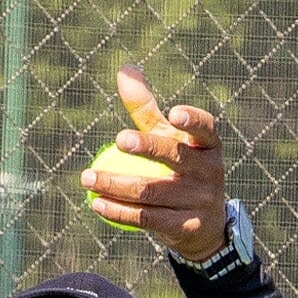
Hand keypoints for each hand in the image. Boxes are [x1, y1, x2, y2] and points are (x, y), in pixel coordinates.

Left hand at [82, 66, 228, 261]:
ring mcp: (200, 202)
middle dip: (148, 147)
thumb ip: (146, 109)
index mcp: (209, 145)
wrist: (205, 226)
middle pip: (175, 157)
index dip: (192, 121)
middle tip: (119, 140)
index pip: (205, 128)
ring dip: (115, 184)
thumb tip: (124, 69)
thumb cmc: (181, 170)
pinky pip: (146, 217)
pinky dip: (119, 210)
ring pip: (151, 190)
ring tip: (86, 177)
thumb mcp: (168, 139)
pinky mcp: (186, 228)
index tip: (173, 114)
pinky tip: (96, 202)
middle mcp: (210, 172)